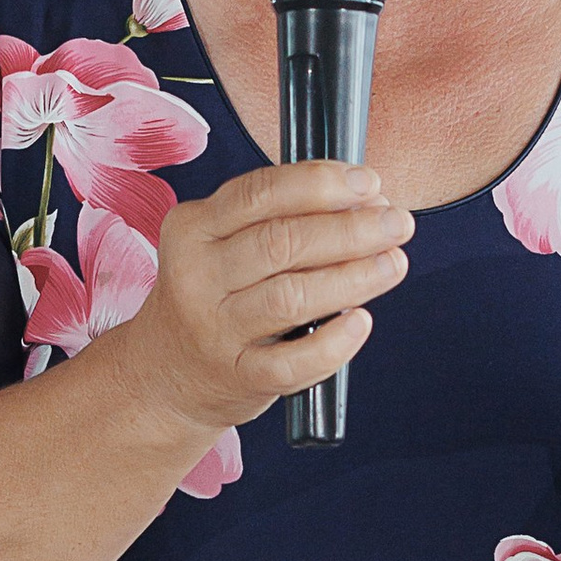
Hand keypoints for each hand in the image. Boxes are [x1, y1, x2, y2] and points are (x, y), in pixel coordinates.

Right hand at [122, 161, 411, 448]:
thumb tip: (363, 201)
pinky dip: (335, 343)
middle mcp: (198, 276)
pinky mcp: (238, 377)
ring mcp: (216, 330)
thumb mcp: (218, 243)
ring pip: (291, 298)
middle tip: (397, 223)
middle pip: (282, 242)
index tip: (369, 183)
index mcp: (193, 227)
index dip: (322, 183)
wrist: (164, 373)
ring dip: (353, 277)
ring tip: (393, 264)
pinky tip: (361, 322)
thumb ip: (278, 217)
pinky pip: (293, 363)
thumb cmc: (211, 295)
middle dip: (351, 228)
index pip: (261, 192)